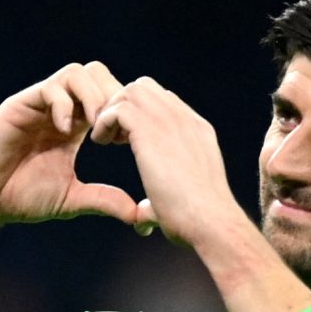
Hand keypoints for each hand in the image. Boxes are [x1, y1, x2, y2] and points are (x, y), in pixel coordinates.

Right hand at [0, 63, 140, 228]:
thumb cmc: (21, 197)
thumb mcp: (72, 199)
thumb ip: (103, 200)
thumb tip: (139, 216)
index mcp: (76, 124)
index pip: (108, 95)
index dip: (123, 113)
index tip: (127, 142)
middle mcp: (60, 107)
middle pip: (98, 74)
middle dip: (112, 99)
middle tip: (112, 134)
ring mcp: (40, 103)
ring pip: (77, 73)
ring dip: (92, 98)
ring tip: (94, 132)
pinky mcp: (20, 105)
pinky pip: (50, 88)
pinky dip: (64, 105)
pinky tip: (66, 133)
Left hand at [89, 76, 246, 248]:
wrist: (210, 222)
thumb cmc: (197, 223)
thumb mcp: (178, 204)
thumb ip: (156, 204)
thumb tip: (141, 220)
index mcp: (196, 132)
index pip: (165, 103)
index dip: (142, 116)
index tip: (127, 141)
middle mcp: (185, 120)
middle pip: (147, 88)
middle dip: (124, 105)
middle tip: (113, 137)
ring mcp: (170, 121)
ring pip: (132, 91)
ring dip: (113, 110)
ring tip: (105, 139)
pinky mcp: (151, 130)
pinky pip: (119, 107)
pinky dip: (105, 121)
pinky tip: (100, 143)